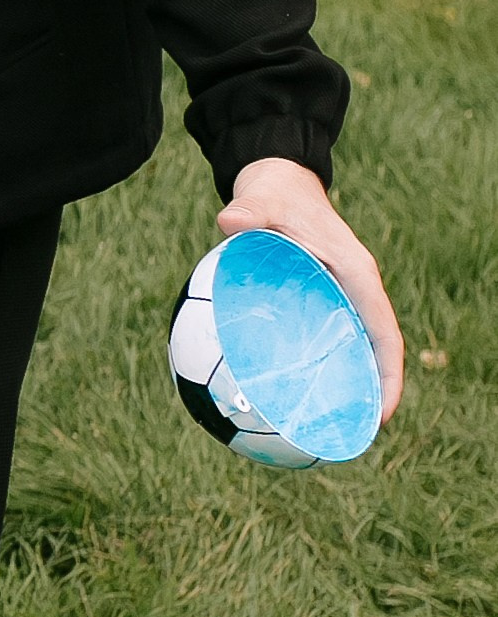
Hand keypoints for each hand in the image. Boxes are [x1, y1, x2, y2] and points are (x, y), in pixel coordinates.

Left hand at [219, 158, 404, 418]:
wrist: (279, 180)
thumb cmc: (277, 193)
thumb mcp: (263, 200)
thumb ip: (249, 211)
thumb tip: (228, 221)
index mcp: (356, 273)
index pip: (384, 332)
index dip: (389, 374)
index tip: (384, 413)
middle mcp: (356, 289)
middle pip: (376, 351)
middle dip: (375, 393)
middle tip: (356, 435)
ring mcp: (342, 295)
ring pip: (354, 348)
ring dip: (348, 385)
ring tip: (327, 428)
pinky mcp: (323, 298)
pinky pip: (329, 338)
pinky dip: (320, 366)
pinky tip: (290, 393)